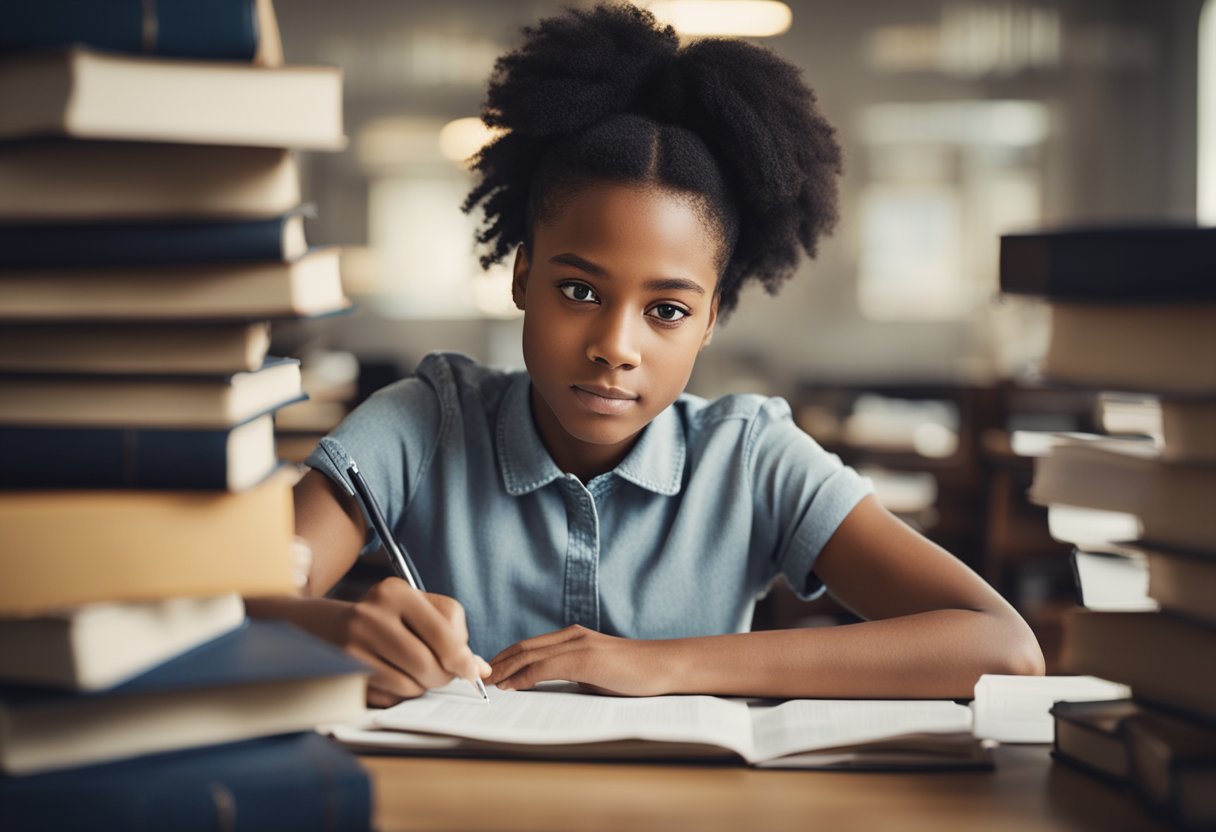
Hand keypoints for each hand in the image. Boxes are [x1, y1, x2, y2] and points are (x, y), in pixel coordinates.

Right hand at [338, 578, 491, 706]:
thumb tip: (481, 670)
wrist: (329, 626)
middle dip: (443, 677)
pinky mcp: (346, 670)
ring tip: (418, 673)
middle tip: (444, 676)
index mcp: (396, 592)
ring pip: (410, 682)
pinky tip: (397, 677)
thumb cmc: (389, 619)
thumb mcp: (418, 611)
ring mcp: (354, 642)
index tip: (471, 672)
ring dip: (423, 685)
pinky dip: (403, 692)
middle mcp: (372, 613)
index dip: (463, 659)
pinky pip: (390, 694)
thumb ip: (452, 635)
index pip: (444, 632)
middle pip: (427, 662)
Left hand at [487, 625, 671, 696]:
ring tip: (486, 684)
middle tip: (476, 679)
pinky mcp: (585, 659)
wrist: (665, 666)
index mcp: (575, 637)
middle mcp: (572, 636)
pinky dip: (523, 677)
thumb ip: (576, 675)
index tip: (488, 673)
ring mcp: (579, 645)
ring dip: (504, 671)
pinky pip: (545, 667)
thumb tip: (551, 688)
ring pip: (529, 655)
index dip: (506, 658)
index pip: (530, 646)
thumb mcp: (599, 673)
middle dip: (497, 663)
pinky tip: (511, 686)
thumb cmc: (636, 674)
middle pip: (523, 647)